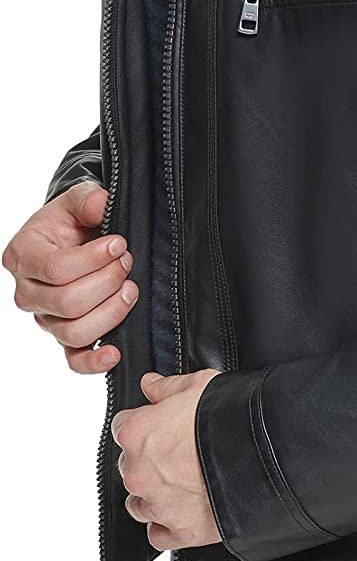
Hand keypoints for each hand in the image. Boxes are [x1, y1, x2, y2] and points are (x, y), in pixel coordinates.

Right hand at [2, 181, 137, 373]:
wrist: (71, 238)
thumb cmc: (69, 222)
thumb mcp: (75, 201)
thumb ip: (87, 199)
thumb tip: (101, 203)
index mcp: (23, 256)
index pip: (56, 269)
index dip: (93, 259)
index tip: (119, 244)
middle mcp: (28, 292)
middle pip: (68, 302)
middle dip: (107, 282)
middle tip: (127, 262)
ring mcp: (45, 318)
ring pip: (74, 332)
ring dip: (111, 312)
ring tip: (130, 289)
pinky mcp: (63, 336)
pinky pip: (74, 360)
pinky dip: (95, 362)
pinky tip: (115, 351)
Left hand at [113, 369, 222, 550]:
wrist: (265, 455)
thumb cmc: (230, 418)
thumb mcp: (198, 386)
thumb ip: (167, 387)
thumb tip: (151, 385)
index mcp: (137, 434)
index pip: (121, 427)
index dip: (143, 424)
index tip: (158, 426)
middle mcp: (139, 473)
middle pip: (129, 467)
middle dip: (149, 461)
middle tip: (179, 454)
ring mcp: (158, 505)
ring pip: (139, 504)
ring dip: (153, 495)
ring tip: (182, 484)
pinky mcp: (180, 531)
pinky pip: (158, 535)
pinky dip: (166, 526)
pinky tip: (183, 511)